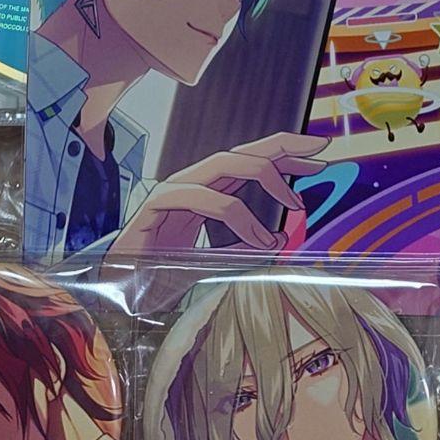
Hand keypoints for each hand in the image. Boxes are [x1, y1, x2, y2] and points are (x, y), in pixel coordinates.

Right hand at [110, 132, 328, 253]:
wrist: (118, 292)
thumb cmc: (163, 274)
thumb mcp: (217, 259)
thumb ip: (244, 246)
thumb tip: (281, 241)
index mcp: (208, 190)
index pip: (250, 161)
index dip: (285, 152)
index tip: (321, 152)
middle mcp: (191, 182)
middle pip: (243, 152)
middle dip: (284, 147)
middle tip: (321, 152)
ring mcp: (173, 189)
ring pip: (225, 164)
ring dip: (267, 183)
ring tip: (296, 208)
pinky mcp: (156, 205)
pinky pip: (205, 200)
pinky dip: (240, 217)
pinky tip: (263, 240)